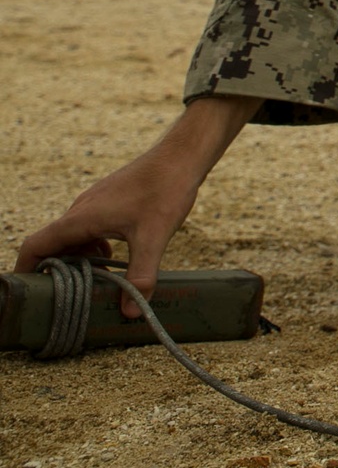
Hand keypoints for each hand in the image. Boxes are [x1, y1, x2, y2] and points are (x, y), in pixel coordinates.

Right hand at [14, 96, 257, 316]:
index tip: (29, 293)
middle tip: (65, 300)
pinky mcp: (109, 201)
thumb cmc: (166, 190)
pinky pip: (88, 229)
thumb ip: (141, 274)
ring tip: (89, 285)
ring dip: (76, 261)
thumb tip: (131, 312)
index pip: (36, 245)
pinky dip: (91, 248)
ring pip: (72, 238)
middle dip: (55, 273)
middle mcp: (80, 210)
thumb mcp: (154, 236)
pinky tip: (111, 261)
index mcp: (80, 218)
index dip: (26, 270)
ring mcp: (94, 204)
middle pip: (52, 245)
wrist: (182, 155)